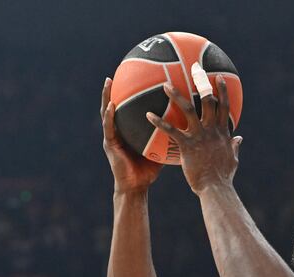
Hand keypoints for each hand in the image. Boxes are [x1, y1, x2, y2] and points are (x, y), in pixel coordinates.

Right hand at [100, 78, 162, 193]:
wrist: (136, 188)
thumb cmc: (148, 171)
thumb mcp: (160, 149)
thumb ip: (168, 135)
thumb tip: (187, 123)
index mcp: (127, 131)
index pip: (126, 109)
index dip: (126, 94)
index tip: (130, 77)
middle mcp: (118, 131)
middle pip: (115, 106)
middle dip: (113, 90)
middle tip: (115, 72)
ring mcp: (112, 137)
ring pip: (107, 113)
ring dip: (106, 97)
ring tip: (108, 82)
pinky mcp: (110, 145)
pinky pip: (110, 128)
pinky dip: (110, 116)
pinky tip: (112, 105)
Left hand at [146, 70, 241, 194]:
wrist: (215, 189)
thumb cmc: (223, 178)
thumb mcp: (233, 160)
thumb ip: (235, 147)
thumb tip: (240, 138)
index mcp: (223, 132)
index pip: (224, 107)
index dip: (222, 91)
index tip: (218, 77)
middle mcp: (212, 130)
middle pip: (208, 100)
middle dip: (202, 82)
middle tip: (194, 68)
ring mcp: (200, 136)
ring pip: (188, 110)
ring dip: (176, 95)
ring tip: (164, 84)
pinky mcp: (187, 145)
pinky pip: (171, 130)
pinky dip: (159, 122)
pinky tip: (147, 115)